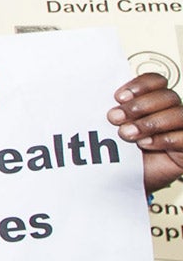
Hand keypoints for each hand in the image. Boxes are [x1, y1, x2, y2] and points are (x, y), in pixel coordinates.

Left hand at [110, 74, 182, 193]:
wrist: (117, 180)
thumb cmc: (112, 150)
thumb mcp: (104, 125)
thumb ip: (102, 107)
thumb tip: (86, 90)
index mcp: (150, 100)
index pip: (156, 81)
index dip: (140, 85)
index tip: (118, 97)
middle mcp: (168, 112)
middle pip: (168, 96)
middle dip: (139, 106)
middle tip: (114, 118)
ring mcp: (179, 130)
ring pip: (179, 115)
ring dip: (150, 123)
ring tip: (127, 134)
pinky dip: (164, 139)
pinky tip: (145, 144)